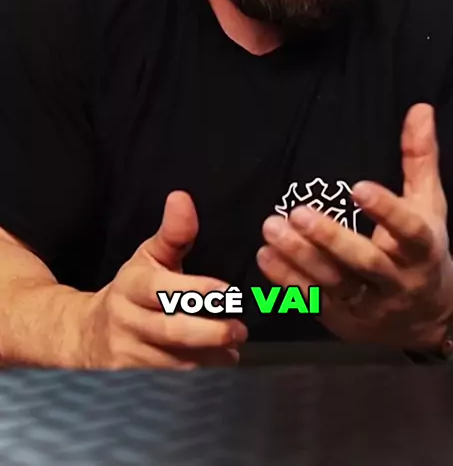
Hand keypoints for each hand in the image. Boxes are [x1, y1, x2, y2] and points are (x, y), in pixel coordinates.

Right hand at [83, 191, 247, 368]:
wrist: (89, 333)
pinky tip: (219, 364)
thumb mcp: (149, 256)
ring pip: (172, 360)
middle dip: (208, 332)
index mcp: (132, 284)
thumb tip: (182, 197)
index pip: (162, 288)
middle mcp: (128, 319)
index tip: (226, 290)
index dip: (195, 290)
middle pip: (169, 330)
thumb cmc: (134, 288)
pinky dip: (197, 375)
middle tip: (239, 329)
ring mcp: (128, 352)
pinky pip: (168, 380)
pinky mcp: (131, 378)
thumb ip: (173, 232)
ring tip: (234, 349)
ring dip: (209, 357)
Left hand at [258, 104, 452, 351]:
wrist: (427, 319)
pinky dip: (287, 281)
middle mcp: (396, 280)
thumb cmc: (421, 249)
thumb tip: (420, 109)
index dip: (386, 212)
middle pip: (365, 263)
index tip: (358, 188)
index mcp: (420, 250)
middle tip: (297, 212)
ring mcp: (367, 303)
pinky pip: (312, 300)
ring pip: (333, 283)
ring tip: (271, 228)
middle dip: (331, 240)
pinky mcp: (341, 317)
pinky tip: (265, 257)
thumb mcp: (427, 205)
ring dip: (300, 258)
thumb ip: (419, 158)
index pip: (408, 231)